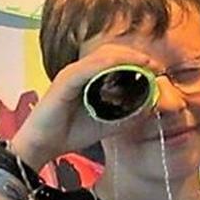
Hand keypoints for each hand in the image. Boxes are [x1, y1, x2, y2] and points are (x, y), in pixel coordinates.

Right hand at [7, 42, 155, 167]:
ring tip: (148, 64)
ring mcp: (71, 73)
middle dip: (137, 56)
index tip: (157, 69)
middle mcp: (79, 71)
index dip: (137, 60)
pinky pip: (90, 67)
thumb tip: (150, 105)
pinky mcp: (65, 80)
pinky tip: (128, 67)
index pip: (114, 60)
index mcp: (87, 78)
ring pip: (104, 55)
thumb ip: (127, 115)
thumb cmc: (69, 134)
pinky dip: (111, 64)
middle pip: (112, 52)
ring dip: (129, 57)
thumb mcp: (107, 124)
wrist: (41, 146)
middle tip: (157, 66)